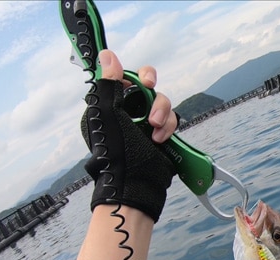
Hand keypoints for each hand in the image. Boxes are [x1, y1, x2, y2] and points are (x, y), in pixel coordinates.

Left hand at [81, 49, 176, 221]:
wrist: (136, 183)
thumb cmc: (117, 151)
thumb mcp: (108, 113)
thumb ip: (108, 83)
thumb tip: (108, 55)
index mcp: (110, 106)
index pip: (127, 80)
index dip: (137, 78)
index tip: (144, 83)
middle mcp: (128, 113)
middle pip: (149, 90)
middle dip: (154, 98)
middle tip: (152, 100)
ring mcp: (145, 125)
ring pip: (163, 104)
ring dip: (163, 114)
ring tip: (155, 130)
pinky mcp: (161, 136)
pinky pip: (171, 121)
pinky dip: (168, 128)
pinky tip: (161, 139)